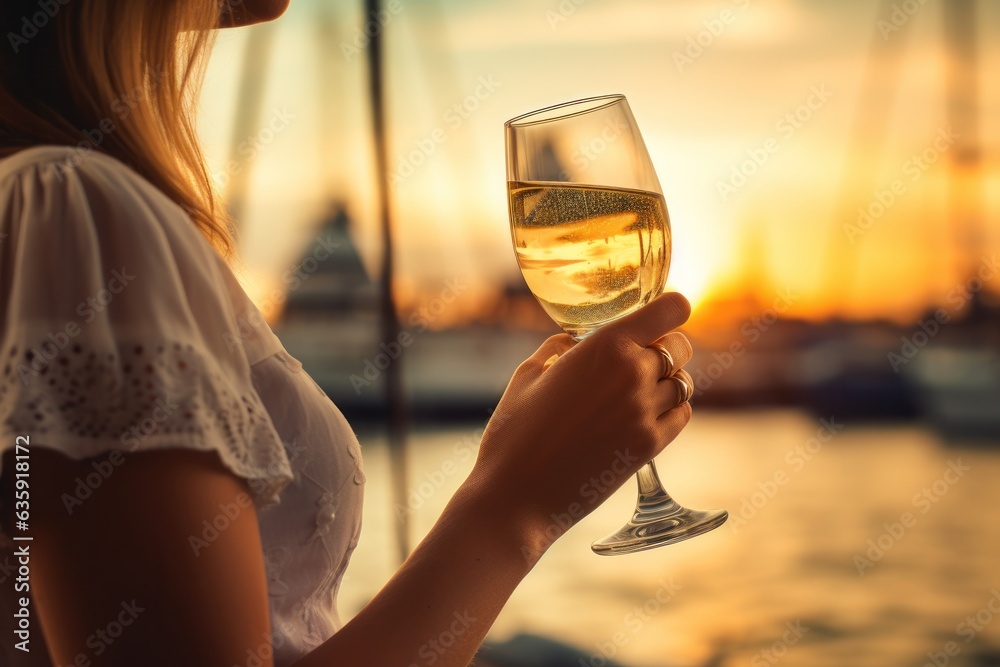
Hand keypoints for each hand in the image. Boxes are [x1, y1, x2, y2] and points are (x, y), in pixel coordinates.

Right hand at [468, 292, 694, 556]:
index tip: (663, 314)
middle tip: (643, 355)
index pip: (671, 310)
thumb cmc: (513, 433)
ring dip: (668, 380)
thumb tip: (573, 340)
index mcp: (605, 346)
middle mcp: (633, 374)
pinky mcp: (650, 446)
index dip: (672, 308)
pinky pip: (681, 415)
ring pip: (683, 382)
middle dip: (666, 346)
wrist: (517, 495)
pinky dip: (671, 409)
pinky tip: (646, 412)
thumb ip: (557, 348)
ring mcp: (645, 412)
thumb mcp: (527, 376)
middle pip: (680, 346)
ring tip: (640, 388)